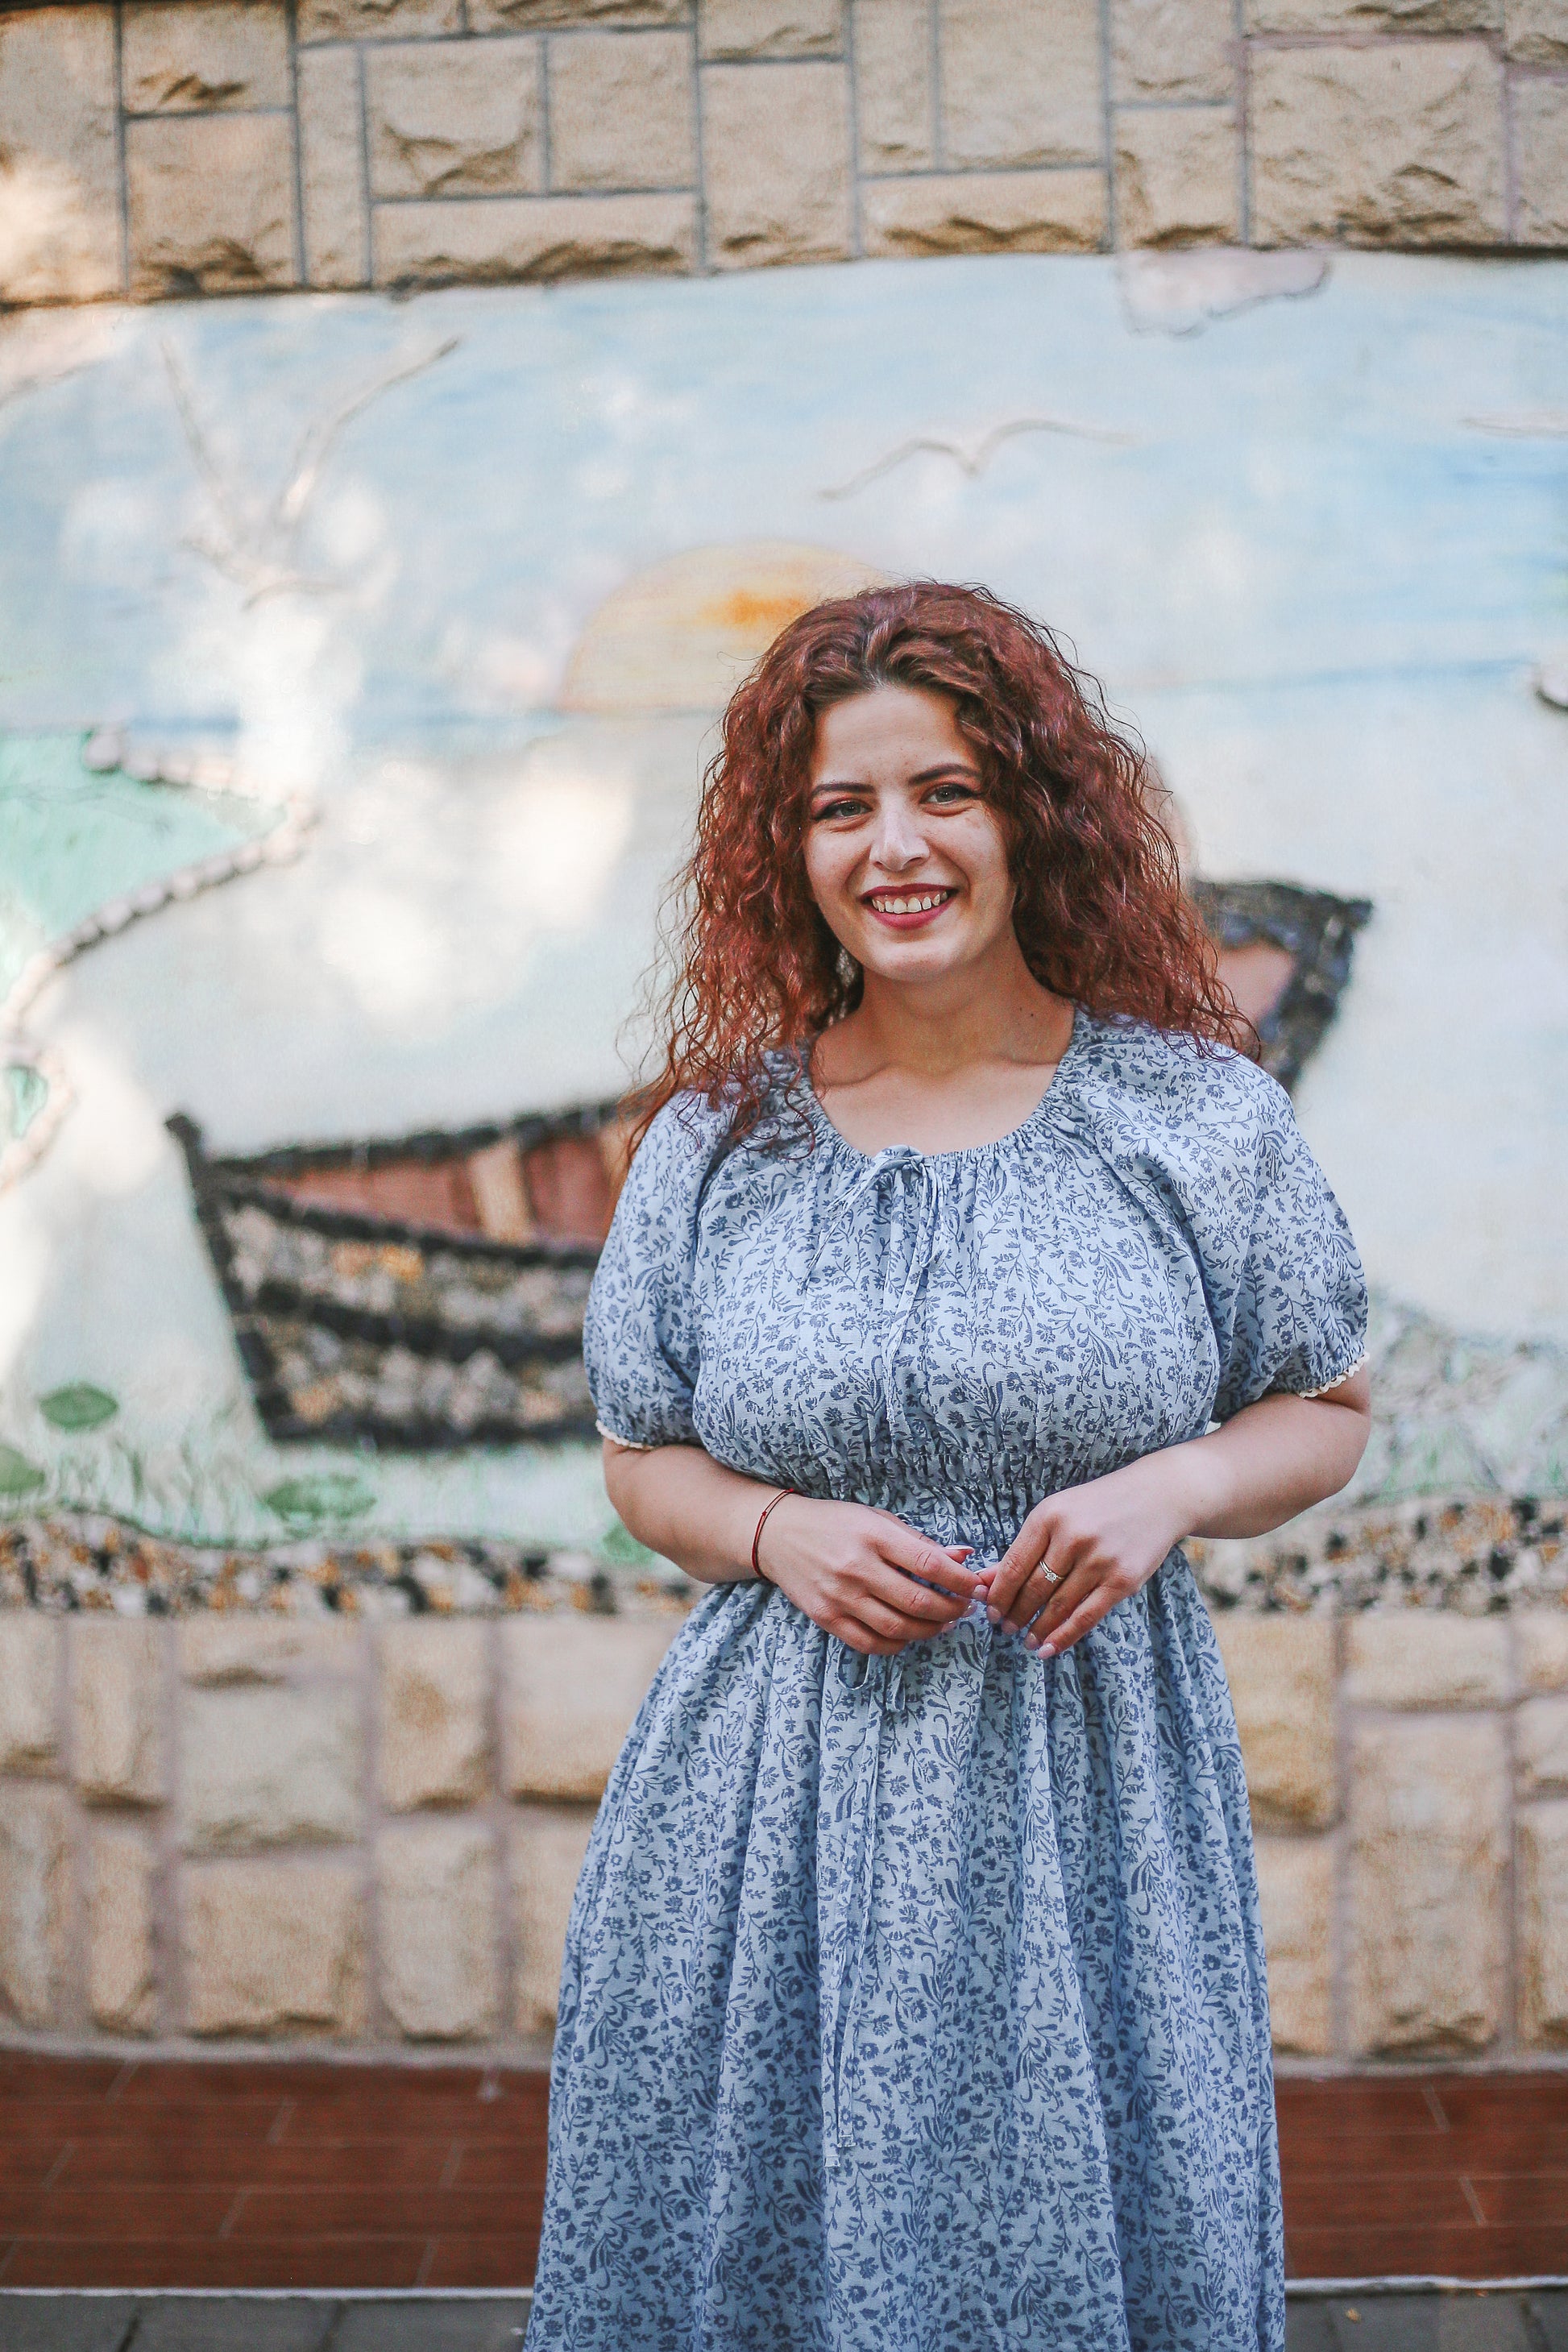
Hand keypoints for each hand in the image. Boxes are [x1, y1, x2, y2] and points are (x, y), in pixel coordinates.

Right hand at [756, 1495, 978, 1656]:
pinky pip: (870, 1643)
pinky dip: (897, 1645)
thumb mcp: (877, 1519)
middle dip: (951, 1609)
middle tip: (965, 1608)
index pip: (929, 1563)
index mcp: (873, 1536)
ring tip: (943, 1623)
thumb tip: (963, 1556)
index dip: (960, 1580)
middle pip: (917, 1601)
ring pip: (897, 1628)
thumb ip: (919, 1541)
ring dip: (929, 1630)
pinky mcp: (827, 1617)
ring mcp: (840, 1596)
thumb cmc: (835, 1524)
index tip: (976, 1586)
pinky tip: (909, 1635)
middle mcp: (856, 1567)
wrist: (779, 1536)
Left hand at [979, 1451, 1199, 1658]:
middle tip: (1005, 1628)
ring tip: (1027, 1641)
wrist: (1157, 1497)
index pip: (1014, 1566)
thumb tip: (984, 1581)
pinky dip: (1065, 1636)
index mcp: (1049, 1516)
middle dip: (1015, 1614)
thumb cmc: (1099, 1506)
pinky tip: (1049, 1648)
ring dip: (1037, 1629)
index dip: (998, 1595)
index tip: (989, 1611)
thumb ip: (1023, 1548)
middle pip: (1033, 1589)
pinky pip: (1087, 1616)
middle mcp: (1073, 1537)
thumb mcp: (1057, 1514)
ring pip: (1058, 1606)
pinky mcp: (1123, 1580)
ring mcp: (1100, 1560)